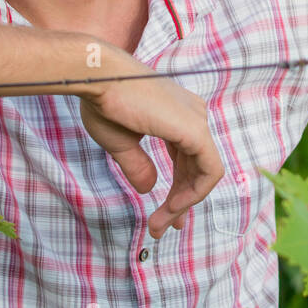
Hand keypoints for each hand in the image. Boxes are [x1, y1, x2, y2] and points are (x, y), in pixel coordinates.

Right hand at [76, 50, 222, 238]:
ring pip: (206, 173)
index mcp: (178, 114)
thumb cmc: (103, 103)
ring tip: (161, 225)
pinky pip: (209, 171)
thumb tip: (149, 188)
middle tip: (161, 228)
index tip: (163, 215)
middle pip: (196, 168)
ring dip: (184, 203)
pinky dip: (194, 193)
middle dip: (181, 201)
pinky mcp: (195, 130)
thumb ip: (139, 165)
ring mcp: (197, 121)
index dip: (179, 188)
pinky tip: (172, 207)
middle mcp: (193, 114)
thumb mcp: (121, 142)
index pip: (188, 158)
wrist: (97, 79)